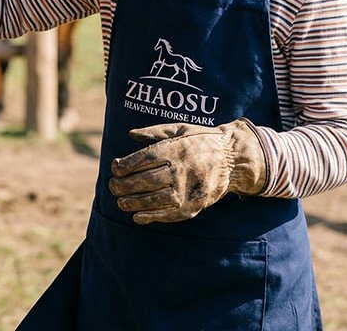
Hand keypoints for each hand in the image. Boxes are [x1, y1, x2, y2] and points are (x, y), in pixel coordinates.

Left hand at [107, 119, 266, 223]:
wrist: (233, 159)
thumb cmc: (202, 141)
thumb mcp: (180, 129)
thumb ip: (154, 132)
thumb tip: (130, 134)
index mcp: (175, 149)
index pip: (142, 160)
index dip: (124, 166)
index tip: (114, 168)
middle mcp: (180, 169)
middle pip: (145, 180)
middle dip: (124, 185)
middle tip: (112, 187)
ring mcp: (188, 189)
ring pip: (154, 199)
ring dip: (133, 203)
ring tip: (120, 202)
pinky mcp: (194, 205)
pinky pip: (169, 213)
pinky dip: (152, 217)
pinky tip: (138, 217)